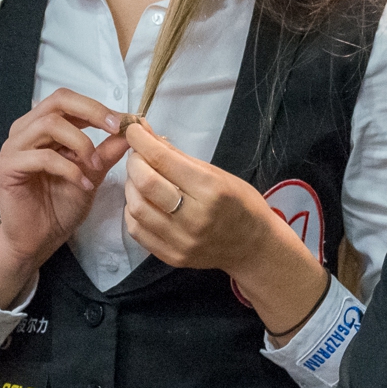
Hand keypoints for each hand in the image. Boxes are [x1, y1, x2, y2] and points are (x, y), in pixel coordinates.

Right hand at [0, 89, 130, 308]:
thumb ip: (107, 150)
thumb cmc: (60, 206)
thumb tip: (133, 127)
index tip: (127, 122)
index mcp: (41, 127)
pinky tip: (83, 185)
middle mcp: (24, 131)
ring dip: (81, 143)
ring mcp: (13, 147)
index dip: (98, 107)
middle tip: (116, 129)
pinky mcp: (7, 167)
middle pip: (57, 101)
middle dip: (92, 112)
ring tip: (95, 166)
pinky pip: (42, 157)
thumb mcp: (92, 173)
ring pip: (50, 125)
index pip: (67, 99)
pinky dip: (69, 169)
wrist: (38, 240)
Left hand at [122, 122, 328, 336]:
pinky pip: (137, 230)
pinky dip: (133, 211)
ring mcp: (181, 240)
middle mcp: (194, 216)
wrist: (255, 246)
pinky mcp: (172, 256)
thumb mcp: (217, 173)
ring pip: (136, 208)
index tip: (132, 131)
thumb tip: (146, 133)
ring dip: (131, 187)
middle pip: (146, 183)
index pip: (163, 160)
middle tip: (138, 155)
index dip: (141, 141)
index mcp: (210, 189)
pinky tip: (143, 201)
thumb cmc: (242, 203)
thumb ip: (178, 155)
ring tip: (139, 178)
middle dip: (134, 162)